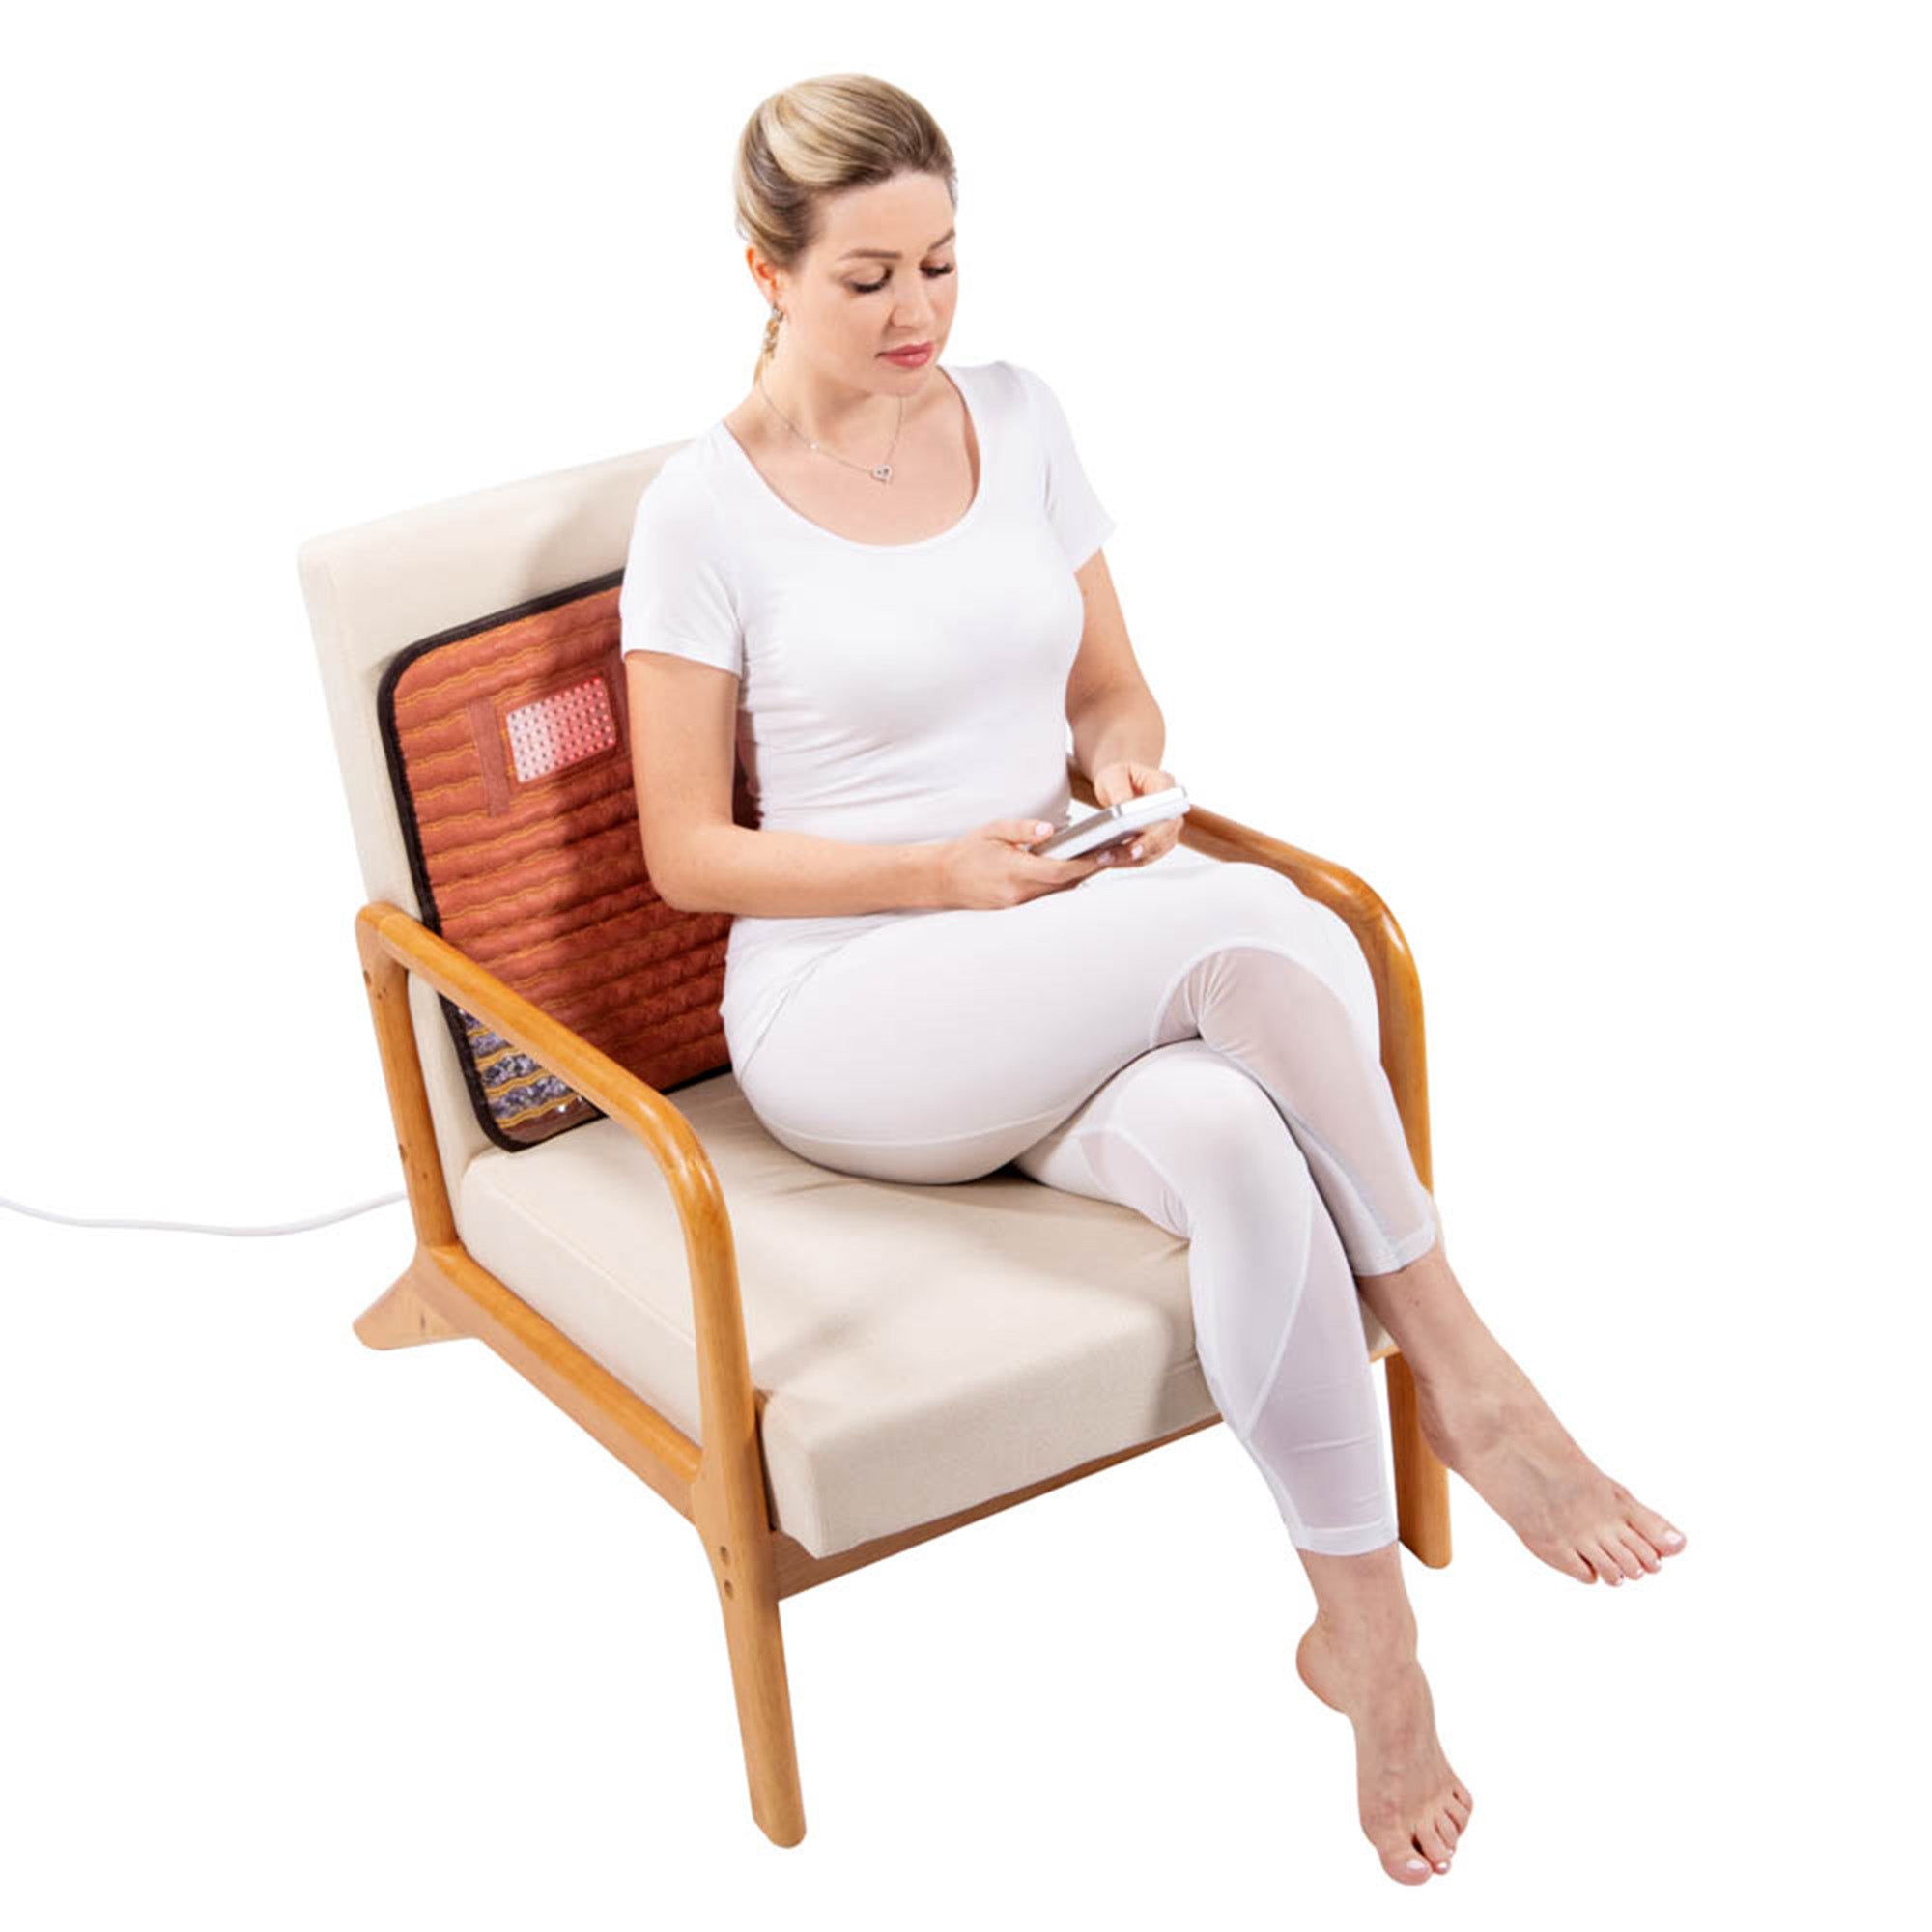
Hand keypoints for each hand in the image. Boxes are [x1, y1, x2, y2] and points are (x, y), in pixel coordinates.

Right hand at [933, 816, 1112, 909]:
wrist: (942, 879)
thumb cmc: (967, 852)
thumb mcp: (994, 830)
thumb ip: (1023, 829)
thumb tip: (1051, 829)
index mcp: (1014, 871)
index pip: (1058, 871)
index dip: (1085, 864)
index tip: (1106, 853)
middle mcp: (1018, 893)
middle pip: (1066, 885)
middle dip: (1092, 869)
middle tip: (1120, 853)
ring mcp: (1017, 905)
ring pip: (1059, 894)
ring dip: (1081, 878)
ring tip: (1105, 858)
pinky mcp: (1016, 909)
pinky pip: (1047, 898)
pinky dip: (1063, 885)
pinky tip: (1077, 872)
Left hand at [1088, 760, 1182, 869]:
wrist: (1118, 784)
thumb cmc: (1118, 776)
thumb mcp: (1114, 775)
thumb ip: (1119, 790)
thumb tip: (1122, 809)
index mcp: (1166, 785)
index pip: (1169, 809)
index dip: (1157, 829)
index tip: (1139, 840)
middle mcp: (1172, 808)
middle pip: (1164, 836)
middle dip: (1139, 850)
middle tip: (1111, 856)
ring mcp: (1166, 828)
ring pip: (1154, 851)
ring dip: (1128, 859)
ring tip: (1102, 859)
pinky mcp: (1155, 843)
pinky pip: (1144, 857)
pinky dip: (1125, 861)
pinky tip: (1106, 860)